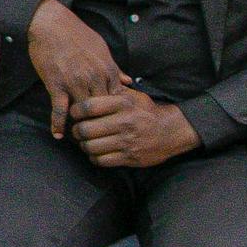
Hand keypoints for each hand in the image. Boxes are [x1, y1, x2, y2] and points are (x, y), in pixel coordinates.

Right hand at [25, 0, 126, 139]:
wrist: (51, 25)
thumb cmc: (77, 34)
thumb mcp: (102, 49)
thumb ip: (115, 68)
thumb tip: (130, 81)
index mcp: (107, 70)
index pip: (117, 98)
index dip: (117, 112)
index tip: (116, 122)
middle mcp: (94, 79)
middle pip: (102, 109)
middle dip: (101, 122)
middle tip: (100, 136)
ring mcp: (75, 83)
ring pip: (83, 112)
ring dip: (81, 125)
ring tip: (81, 138)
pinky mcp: (57, 85)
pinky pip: (59, 109)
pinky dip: (58, 124)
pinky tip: (58, 134)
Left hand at [69, 85, 198, 169]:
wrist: (171, 131)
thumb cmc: (146, 111)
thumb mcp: (133, 96)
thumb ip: (112, 91)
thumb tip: (88, 86)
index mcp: (123, 104)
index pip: (88, 106)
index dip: (75, 111)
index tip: (75, 113)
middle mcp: (125, 122)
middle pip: (85, 129)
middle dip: (76, 131)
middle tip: (77, 130)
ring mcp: (128, 141)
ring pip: (91, 147)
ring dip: (84, 146)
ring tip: (85, 142)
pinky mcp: (130, 157)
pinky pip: (101, 160)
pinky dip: (94, 157)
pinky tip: (96, 152)